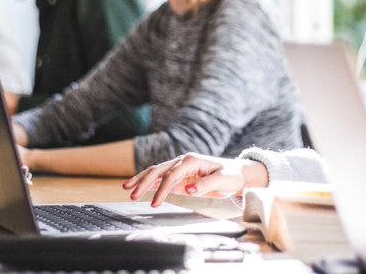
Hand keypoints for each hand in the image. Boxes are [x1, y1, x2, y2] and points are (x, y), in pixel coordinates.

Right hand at [122, 154, 268, 207]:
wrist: (237, 174)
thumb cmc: (231, 175)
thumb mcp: (222, 180)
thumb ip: (205, 185)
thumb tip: (187, 189)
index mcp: (191, 161)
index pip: (171, 176)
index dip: (161, 190)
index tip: (154, 204)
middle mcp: (183, 162)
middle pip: (158, 170)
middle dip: (144, 182)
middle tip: (131, 194)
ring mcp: (180, 169)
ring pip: (157, 173)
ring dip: (142, 181)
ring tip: (127, 189)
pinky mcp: (180, 178)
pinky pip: (162, 180)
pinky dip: (150, 184)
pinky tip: (139, 189)